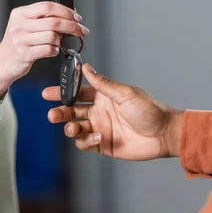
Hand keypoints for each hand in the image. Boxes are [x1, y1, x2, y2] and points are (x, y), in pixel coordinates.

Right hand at [0, 2, 89, 97]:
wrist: (2, 62)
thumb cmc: (18, 43)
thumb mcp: (25, 25)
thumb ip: (43, 19)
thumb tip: (70, 15)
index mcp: (20, 13)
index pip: (47, 7)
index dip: (65, 11)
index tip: (77, 17)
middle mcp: (19, 25)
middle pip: (53, 21)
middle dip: (72, 26)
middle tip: (81, 30)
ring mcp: (21, 40)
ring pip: (52, 36)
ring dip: (61, 40)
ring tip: (59, 42)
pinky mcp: (24, 54)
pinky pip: (48, 50)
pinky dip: (55, 50)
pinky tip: (53, 50)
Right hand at [42, 64, 182, 160]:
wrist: (163, 134)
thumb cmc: (149, 110)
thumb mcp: (125, 93)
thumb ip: (103, 84)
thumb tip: (87, 67)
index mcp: (103, 97)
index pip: (77, 92)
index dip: (62, 92)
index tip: (48, 93)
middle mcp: (99, 112)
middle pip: (71, 111)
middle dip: (60, 112)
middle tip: (52, 115)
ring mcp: (100, 128)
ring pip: (75, 128)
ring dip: (69, 127)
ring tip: (72, 128)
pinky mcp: (103, 144)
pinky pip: (85, 143)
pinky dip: (86, 140)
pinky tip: (97, 137)